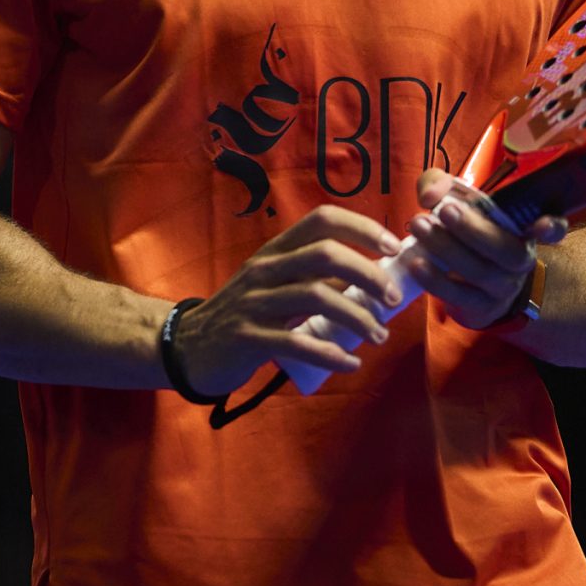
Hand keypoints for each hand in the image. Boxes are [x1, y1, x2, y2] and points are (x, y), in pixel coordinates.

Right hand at [169, 205, 406, 393]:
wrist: (192, 347)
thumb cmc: (247, 314)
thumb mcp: (277, 287)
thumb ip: (316, 279)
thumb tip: (373, 278)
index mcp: (275, 251)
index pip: (321, 220)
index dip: (362, 228)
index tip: (393, 248)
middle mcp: (264, 269)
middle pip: (324, 255)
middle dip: (369, 274)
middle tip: (393, 300)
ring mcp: (253, 302)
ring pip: (316, 296)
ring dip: (358, 317)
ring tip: (379, 336)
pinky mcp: (247, 337)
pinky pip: (297, 342)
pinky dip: (331, 354)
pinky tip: (351, 364)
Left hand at [405, 168, 566, 330]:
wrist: (471, 287)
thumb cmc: (466, 236)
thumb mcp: (458, 203)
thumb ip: (443, 187)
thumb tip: (430, 194)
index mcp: (524, 232)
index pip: (553, 229)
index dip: (552, 227)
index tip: (542, 224)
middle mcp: (520, 260)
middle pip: (506, 250)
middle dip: (473, 229)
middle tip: (444, 210)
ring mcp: (503, 287)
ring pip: (479, 272)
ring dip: (446, 248)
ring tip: (418, 226)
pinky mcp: (482, 308)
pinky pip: (460, 296)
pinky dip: (436, 280)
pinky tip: (416, 263)